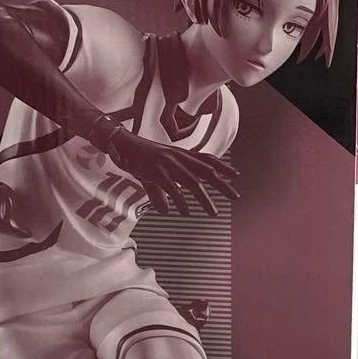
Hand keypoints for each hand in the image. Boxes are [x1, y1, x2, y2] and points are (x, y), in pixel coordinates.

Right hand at [107, 129, 238, 216]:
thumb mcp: (154, 174)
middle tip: (235, 196)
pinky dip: (181, 201)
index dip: (222, 166)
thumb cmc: (140, 159)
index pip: (206, 159)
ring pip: (192, 182)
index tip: (235, 175)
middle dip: (222, 185)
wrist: (121, 145)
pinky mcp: (155, 172)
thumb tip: (165, 210)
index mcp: (181, 155)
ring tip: (213, 212)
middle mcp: (179, 158)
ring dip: (204, 198)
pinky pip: (172, 188)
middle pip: (206, 171)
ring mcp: (168, 164)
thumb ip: (162, 193)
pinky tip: (186, 212)